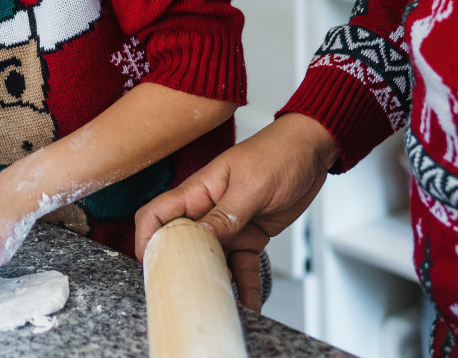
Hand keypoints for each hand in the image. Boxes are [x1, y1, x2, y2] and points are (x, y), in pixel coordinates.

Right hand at [133, 114, 337, 312]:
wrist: (311, 151)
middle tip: (188, 296)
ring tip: (220, 306)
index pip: (157, 214)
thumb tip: (197, 239)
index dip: (146, 239)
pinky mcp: (249, 236)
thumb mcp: (252, 185)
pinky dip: (246, 287)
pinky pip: (243, 267)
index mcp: (199, 190)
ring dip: (216, 283)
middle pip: (181, 244)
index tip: (151, 266)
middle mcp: (208, 210)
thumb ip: (225, 215)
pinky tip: (250, 305)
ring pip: (212, 262)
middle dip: (181, 271)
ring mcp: (228, 225)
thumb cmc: (278, 153)